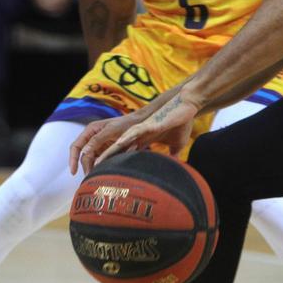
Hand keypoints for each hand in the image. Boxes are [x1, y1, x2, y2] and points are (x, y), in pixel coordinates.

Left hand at [71, 93, 199, 174]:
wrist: (187, 106)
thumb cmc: (181, 123)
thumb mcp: (177, 145)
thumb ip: (173, 155)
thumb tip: (176, 168)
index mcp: (143, 141)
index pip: (125, 155)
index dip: (116, 165)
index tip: (107, 177)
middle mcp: (138, 135)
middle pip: (118, 150)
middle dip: (107, 161)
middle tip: (95, 174)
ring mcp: (142, 129)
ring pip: (122, 142)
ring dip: (110, 152)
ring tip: (97, 163)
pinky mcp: (148, 125)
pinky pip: (134, 132)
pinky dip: (125, 140)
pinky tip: (116, 146)